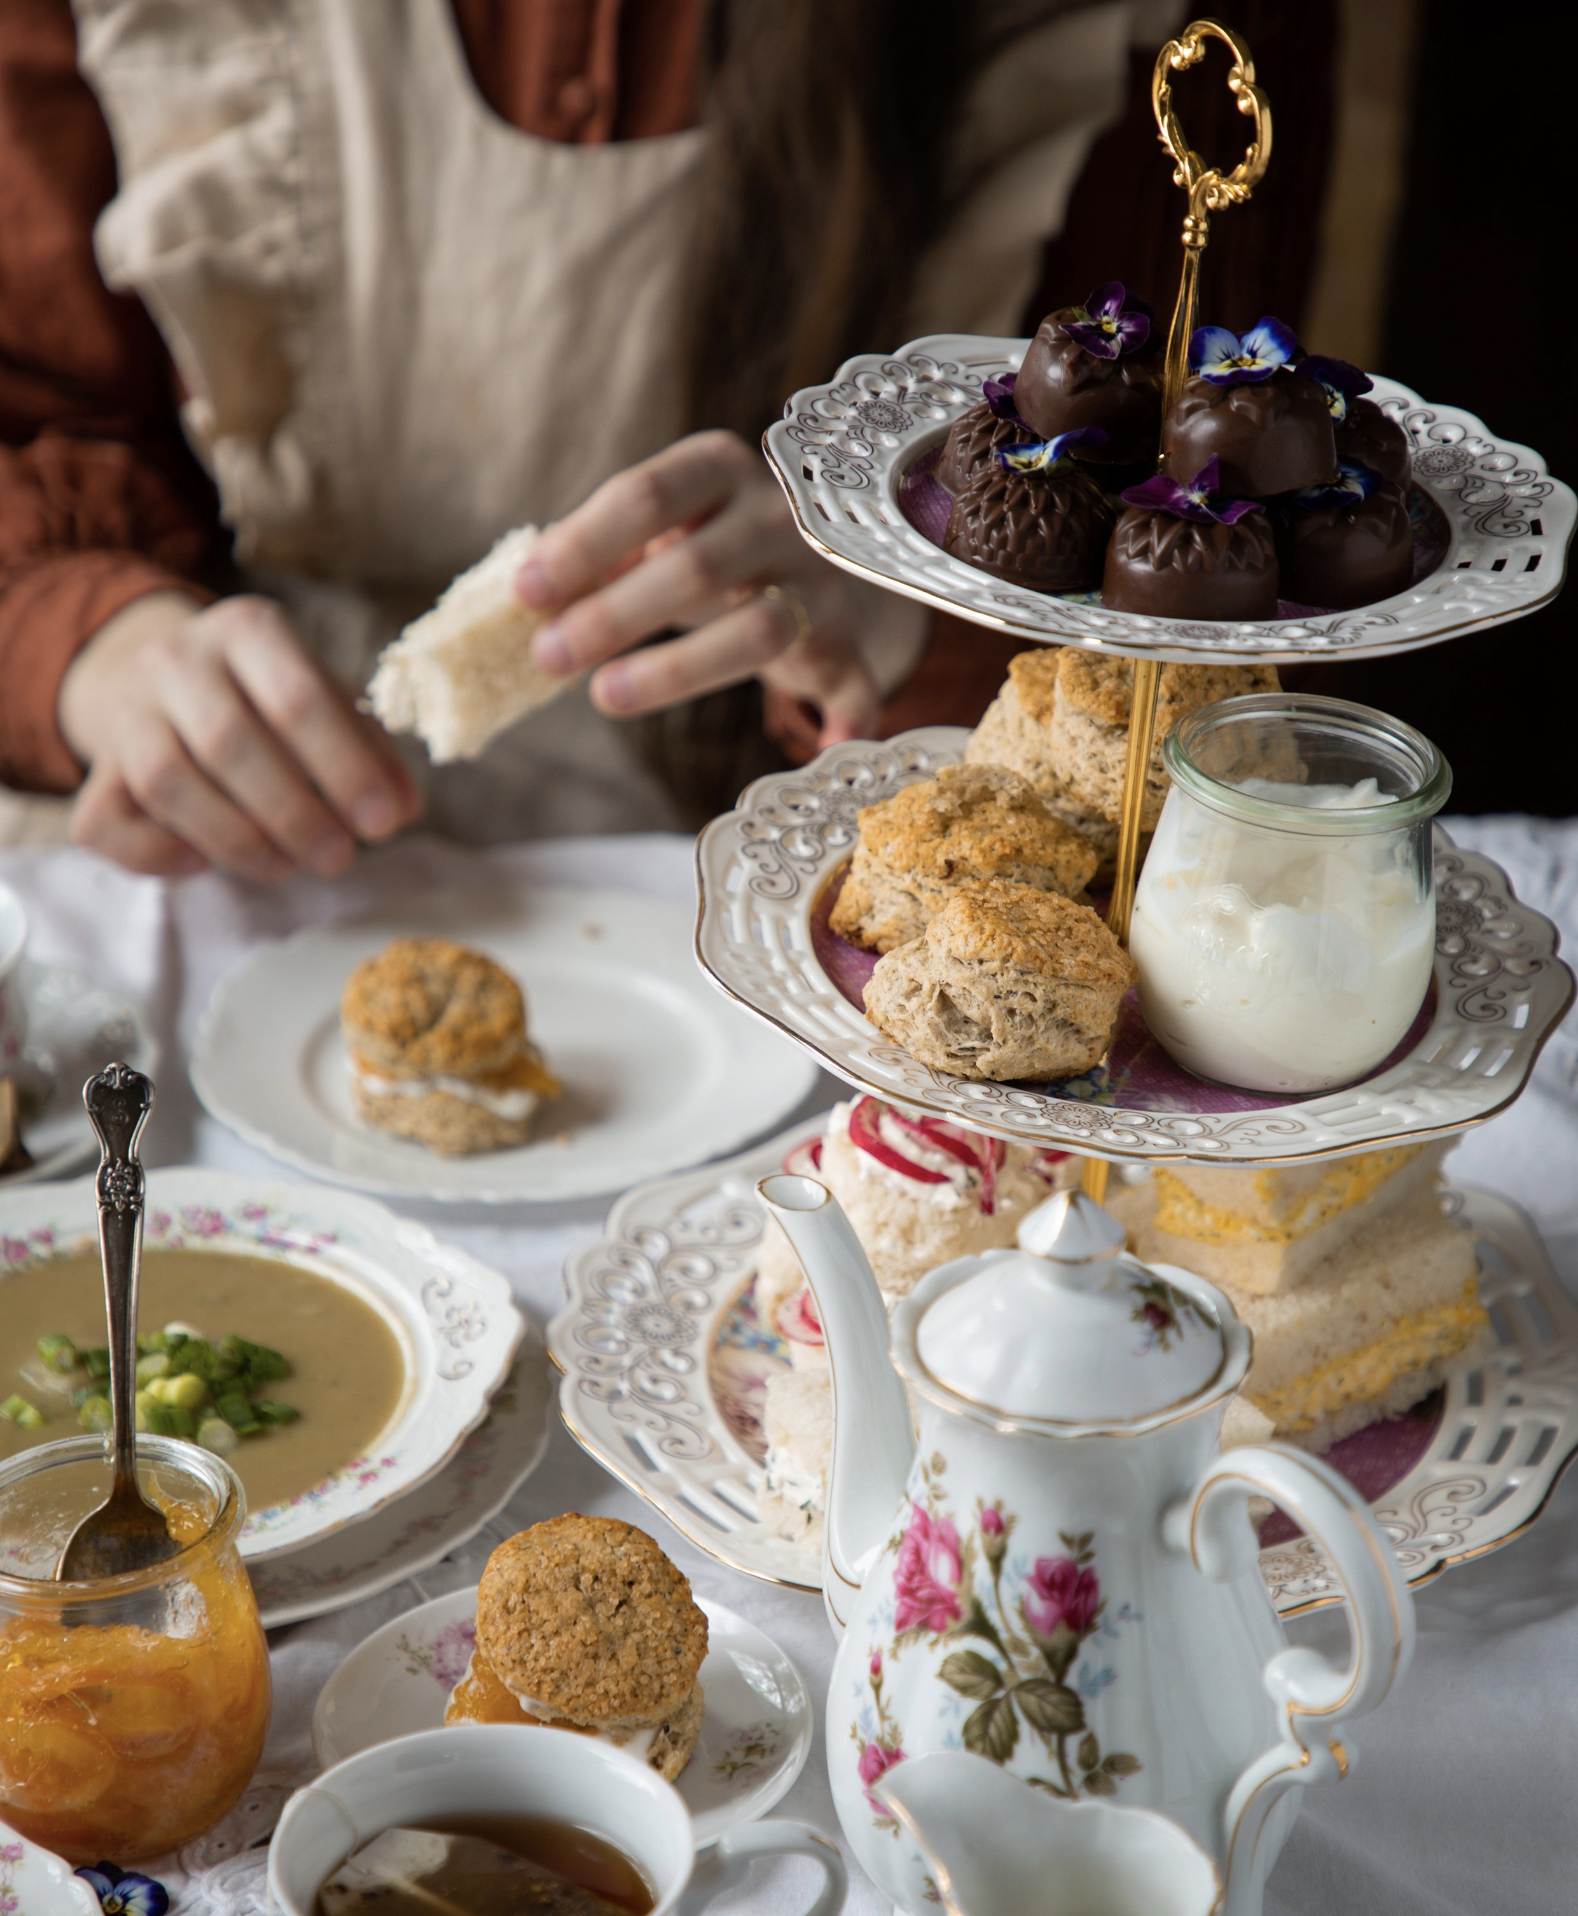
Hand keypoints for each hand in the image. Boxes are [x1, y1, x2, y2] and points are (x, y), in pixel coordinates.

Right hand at [59, 592, 420, 881]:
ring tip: (288, 866)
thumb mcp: (325, 697)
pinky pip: (105, 820)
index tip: (383, 823)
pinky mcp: (97, 767)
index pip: (297, 697)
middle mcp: (176, 658)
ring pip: (167, 782)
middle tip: (340, 857)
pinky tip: (202, 864)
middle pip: (229, 741)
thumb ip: (369, 748)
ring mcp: (128, 710)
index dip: (344, 768)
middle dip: (293, 813)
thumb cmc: (269, 695)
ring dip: (236, 839)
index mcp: (248, 629)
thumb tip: (402, 808)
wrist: (165, 676)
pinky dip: (154, 854)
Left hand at [519, 431, 927, 746]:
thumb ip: (596, 557)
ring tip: (604, 696)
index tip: (526, 592)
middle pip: (698, 567)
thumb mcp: (650, 532)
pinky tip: (828, 745)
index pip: (647, 495)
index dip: (584, 545)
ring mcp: (818, 583)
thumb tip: (522, 598)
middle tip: (547, 656)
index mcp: (719, 469)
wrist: (802, 551)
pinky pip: (855, 682)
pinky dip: (848, 716)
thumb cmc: (699, 541)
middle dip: (614, 615)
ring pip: (758, 629)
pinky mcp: (844, 643)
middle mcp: (779, 518)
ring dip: (676, 669)